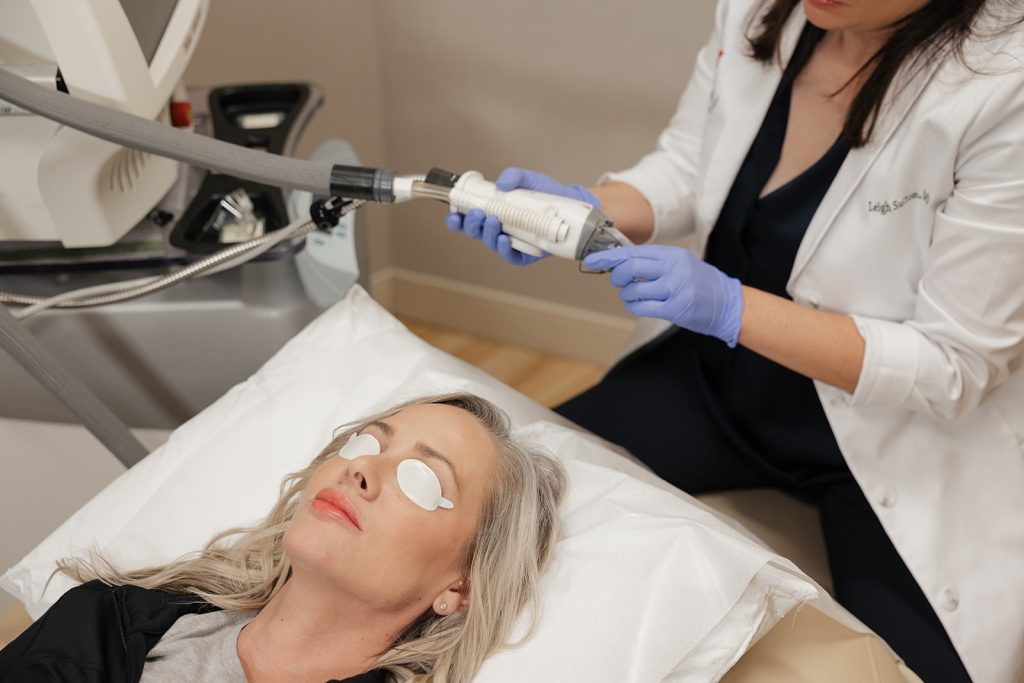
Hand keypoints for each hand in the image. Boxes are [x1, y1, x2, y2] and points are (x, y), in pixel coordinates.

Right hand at [445, 167, 599, 265]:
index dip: (456, 219)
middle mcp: (499, 229)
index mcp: (494, 211)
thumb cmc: (547, 194)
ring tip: (494, 222)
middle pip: (475, 233)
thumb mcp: (530, 179)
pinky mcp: (525, 254)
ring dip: (488, 234)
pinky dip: (505, 249)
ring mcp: (511, 243)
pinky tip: (505, 239)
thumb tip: (502, 184)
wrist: (572, 207)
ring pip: (490, 244)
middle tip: (478, 214)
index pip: (468, 218)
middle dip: (471, 225)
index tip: (453, 214)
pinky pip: (511, 256)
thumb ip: (516, 176)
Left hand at [583, 244, 743, 346]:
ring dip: (627, 295)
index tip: (592, 260)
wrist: (728, 304)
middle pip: (630, 268)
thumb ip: (654, 262)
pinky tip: (639, 305)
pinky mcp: (676, 309)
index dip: (609, 256)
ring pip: (633, 290)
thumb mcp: (680, 264)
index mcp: (672, 255)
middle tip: (619, 281)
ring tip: (635, 295)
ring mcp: (675, 289)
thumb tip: (620, 262)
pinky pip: (642, 307)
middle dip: (617, 276)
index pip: (633, 252)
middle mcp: (674, 269)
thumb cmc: (700, 283)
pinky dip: (634, 307)